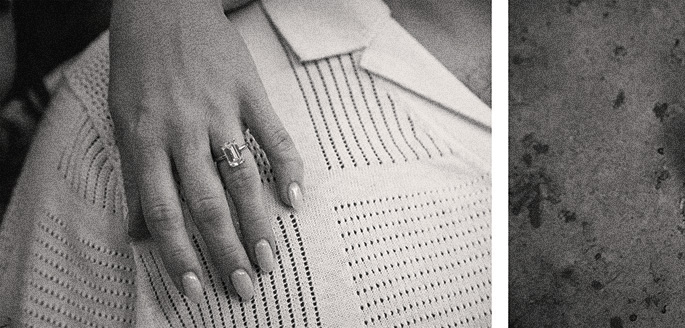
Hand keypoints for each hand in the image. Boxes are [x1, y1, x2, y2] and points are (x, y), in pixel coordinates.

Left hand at [109, 0, 303, 301]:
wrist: (164, 7)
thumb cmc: (140, 69)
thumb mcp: (124, 123)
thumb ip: (135, 178)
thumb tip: (141, 234)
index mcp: (145, 141)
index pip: (163, 212)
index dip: (179, 255)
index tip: (197, 288)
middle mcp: (181, 132)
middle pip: (207, 204)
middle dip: (226, 251)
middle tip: (245, 286)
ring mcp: (219, 112)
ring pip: (241, 178)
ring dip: (258, 222)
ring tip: (271, 257)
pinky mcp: (249, 92)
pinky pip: (274, 135)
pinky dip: (289, 167)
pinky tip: (297, 198)